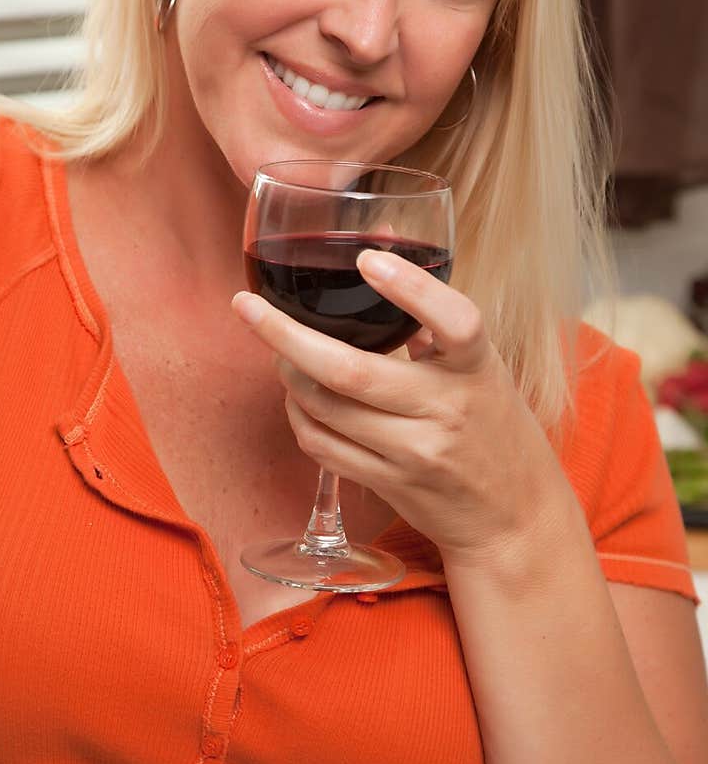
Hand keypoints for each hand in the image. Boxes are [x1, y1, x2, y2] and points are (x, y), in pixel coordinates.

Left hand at [231, 249, 578, 563]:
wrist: (515, 516)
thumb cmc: (493, 425)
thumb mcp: (480, 367)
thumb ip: (431, 318)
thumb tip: (376, 247)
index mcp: (477, 368)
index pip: (454, 321)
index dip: (410, 287)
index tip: (366, 258)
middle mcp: (447, 410)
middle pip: (350, 370)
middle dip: (285, 335)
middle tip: (248, 308)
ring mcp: (415, 453)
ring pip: (325, 408)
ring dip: (287, 375)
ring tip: (279, 352)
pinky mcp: (390, 484)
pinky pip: (322, 446)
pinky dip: (298, 416)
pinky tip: (297, 397)